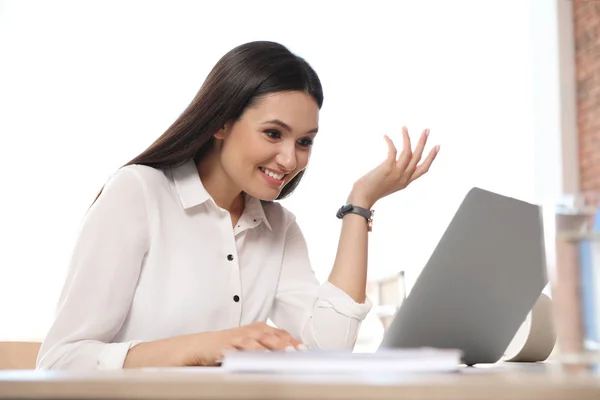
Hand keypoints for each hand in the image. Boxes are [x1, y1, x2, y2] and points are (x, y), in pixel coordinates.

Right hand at [182, 322, 304, 365]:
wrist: (201, 346)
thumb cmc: (228, 346)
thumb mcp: (250, 346)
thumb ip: (266, 349)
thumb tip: (287, 357)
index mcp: (259, 329)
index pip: (281, 334)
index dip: (293, 341)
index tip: (305, 349)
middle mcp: (252, 330)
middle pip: (274, 336)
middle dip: (289, 343)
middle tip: (300, 351)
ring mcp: (241, 336)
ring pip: (262, 340)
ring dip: (276, 346)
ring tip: (287, 353)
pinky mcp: (230, 343)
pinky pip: (244, 347)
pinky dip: (254, 351)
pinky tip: (262, 357)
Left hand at [350, 127, 438, 207]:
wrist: (362, 197)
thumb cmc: (371, 190)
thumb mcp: (388, 184)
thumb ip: (394, 175)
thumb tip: (393, 162)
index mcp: (406, 182)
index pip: (423, 169)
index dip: (431, 157)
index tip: (437, 146)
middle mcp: (404, 177)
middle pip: (418, 157)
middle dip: (423, 142)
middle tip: (427, 130)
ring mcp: (397, 173)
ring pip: (408, 152)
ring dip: (407, 138)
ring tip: (405, 128)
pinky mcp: (388, 168)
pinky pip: (393, 150)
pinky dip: (390, 142)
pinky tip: (385, 136)